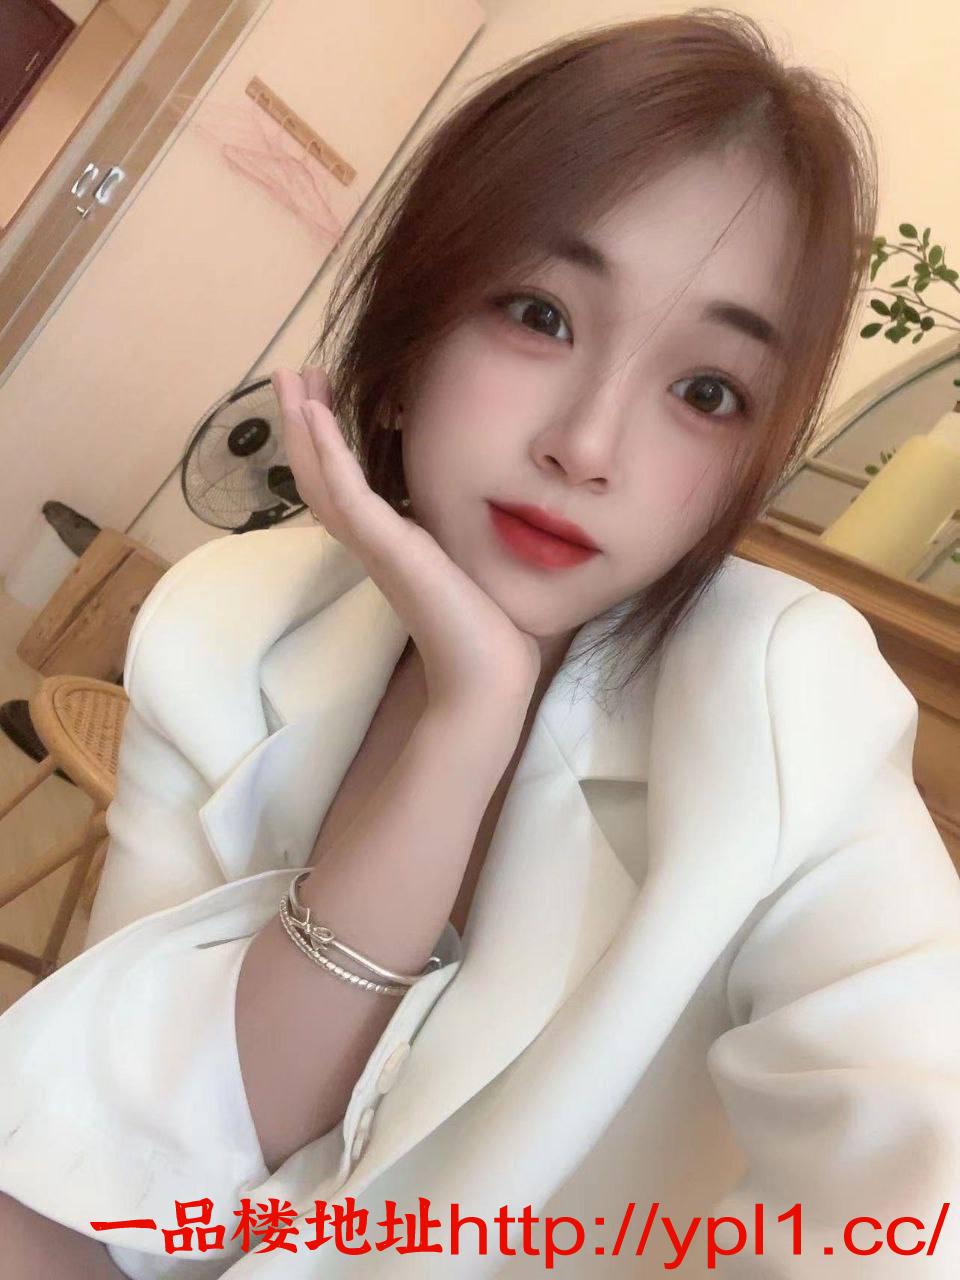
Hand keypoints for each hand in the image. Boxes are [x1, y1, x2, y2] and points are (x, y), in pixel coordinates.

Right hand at [272, 365, 542, 709]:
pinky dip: (325, 451)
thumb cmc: (486, 630)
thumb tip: (468, 516)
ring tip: (290, 376)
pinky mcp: (387, 548)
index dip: (323, 442)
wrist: (488, 676)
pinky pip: (346, 492)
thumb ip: (451, 540)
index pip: (341, 485)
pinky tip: (312, 412)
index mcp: (386, 546)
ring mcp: (374, 546)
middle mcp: (370, 544)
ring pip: (321, 476)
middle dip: (303, 422)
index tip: (319, 397)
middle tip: (291, 373)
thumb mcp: (464, 566)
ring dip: (303, 424)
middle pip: (318, 474)